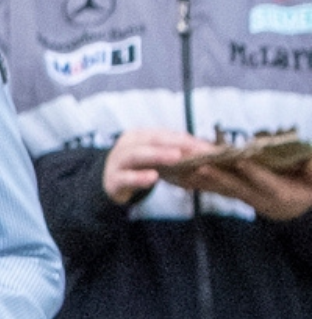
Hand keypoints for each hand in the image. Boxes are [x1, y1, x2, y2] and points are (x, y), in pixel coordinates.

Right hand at [102, 125, 223, 205]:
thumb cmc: (138, 168)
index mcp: (140, 136)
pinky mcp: (112, 180)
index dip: (187, 139)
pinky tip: (152, 178)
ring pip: (137, 154)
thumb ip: (176, 154)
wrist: (109, 184)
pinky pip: (125, 177)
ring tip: (177, 157)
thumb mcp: (156, 158)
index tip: (208, 147)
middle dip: (175, 143)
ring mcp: (117, 161)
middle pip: (152, 140)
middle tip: (196, 149)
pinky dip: (139, 177)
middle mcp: (127, 145)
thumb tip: (208, 152)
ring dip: (158, 155)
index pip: (166, 135)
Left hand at [178, 151, 311, 222]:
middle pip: (239, 189)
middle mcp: (264, 201)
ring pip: (225, 190)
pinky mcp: (242, 197)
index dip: (255, 173)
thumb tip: (309, 164)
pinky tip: (184, 176)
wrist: (304, 204)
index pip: (268, 185)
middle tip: (200, 166)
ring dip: (204, 181)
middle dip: (219, 177)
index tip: (241, 161)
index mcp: (285, 196)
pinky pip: (220, 190)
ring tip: (183, 171)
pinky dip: (204, 182)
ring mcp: (251, 200)